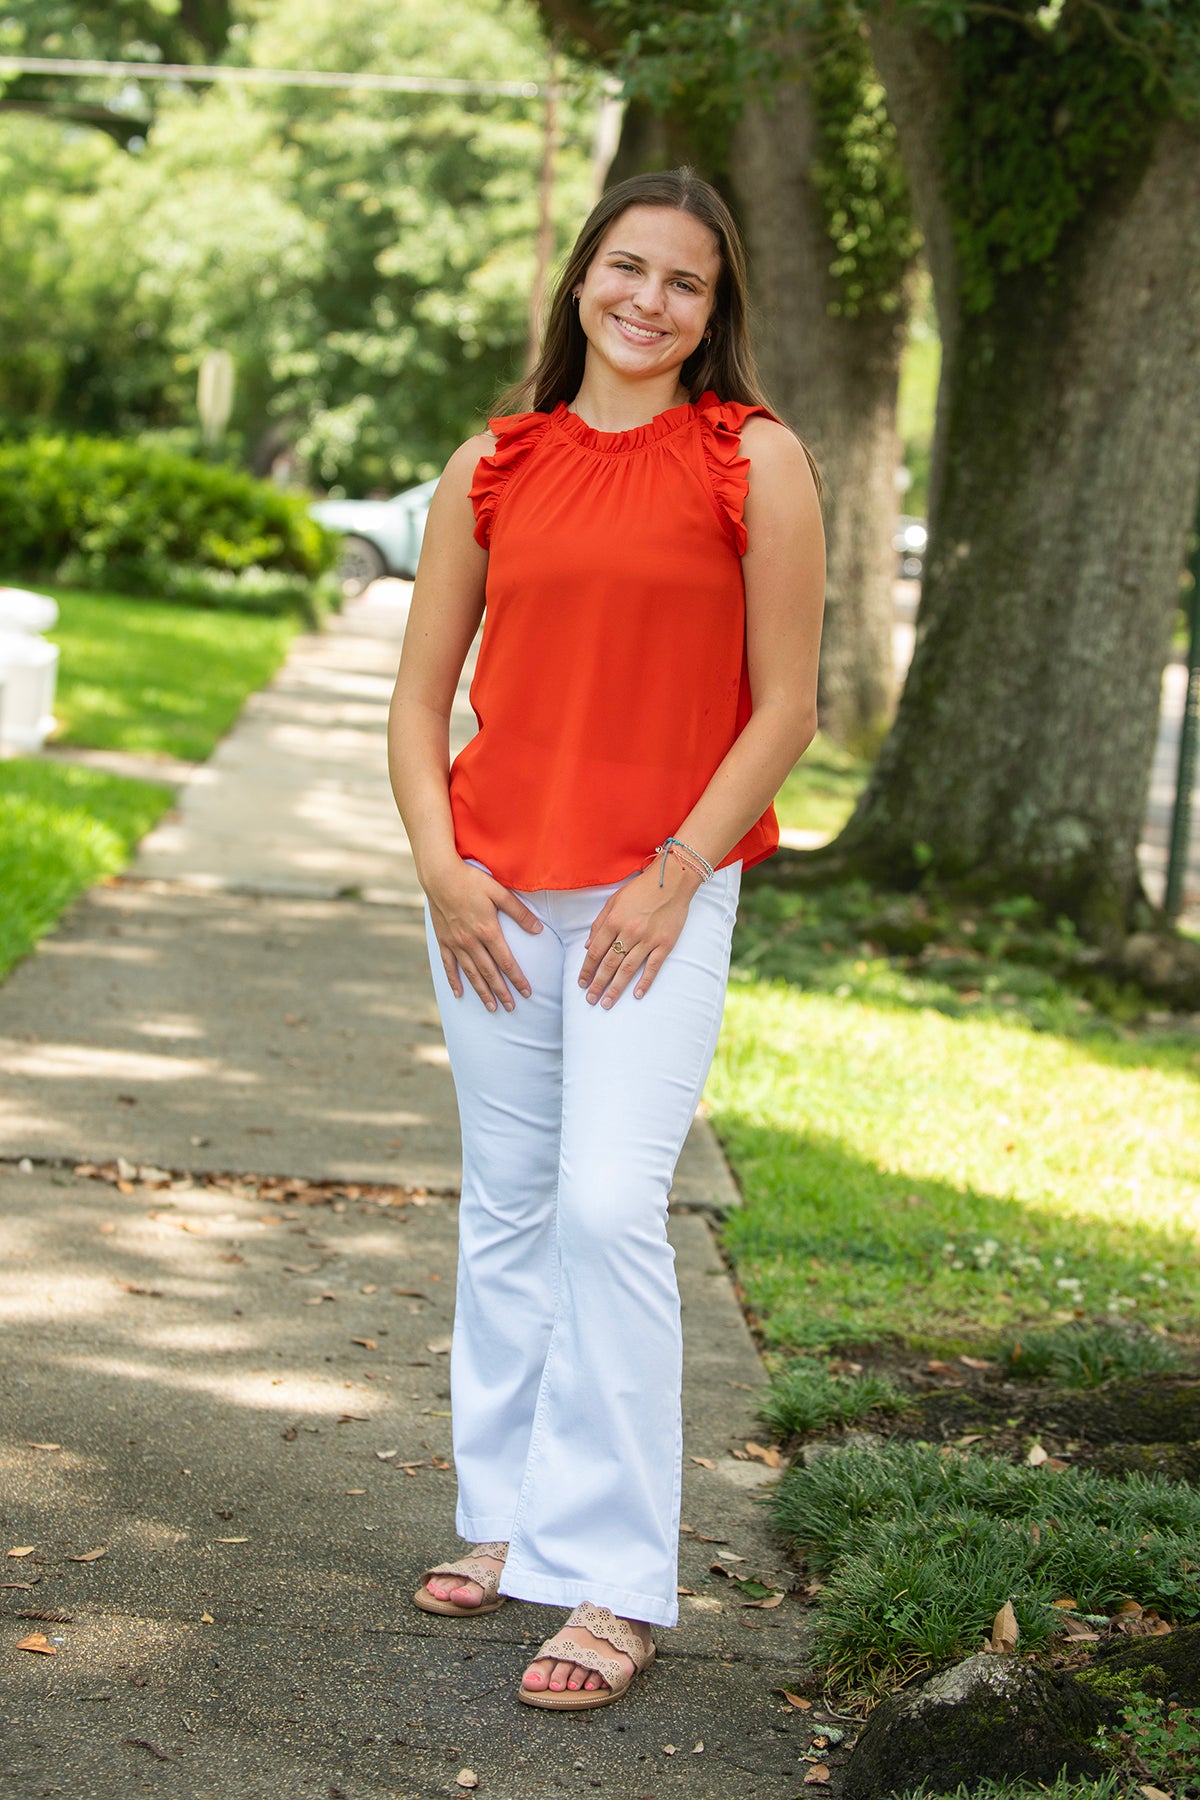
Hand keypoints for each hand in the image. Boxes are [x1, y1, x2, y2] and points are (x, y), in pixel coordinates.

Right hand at [425, 859, 542, 1011]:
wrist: (439, 875)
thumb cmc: (471, 880)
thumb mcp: (499, 892)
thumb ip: (519, 912)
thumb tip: (538, 930)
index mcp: (488, 930)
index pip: (506, 961)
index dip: (517, 979)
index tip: (526, 992)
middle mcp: (471, 941)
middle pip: (489, 973)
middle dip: (502, 992)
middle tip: (511, 1008)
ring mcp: (455, 943)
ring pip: (471, 973)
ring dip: (482, 992)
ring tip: (492, 1007)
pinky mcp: (442, 940)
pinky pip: (448, 965)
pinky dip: (454, 981)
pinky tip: (459, 994)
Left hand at [577, 861, 700, 1008]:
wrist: (673, 880)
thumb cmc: (641, 889)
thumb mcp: (614, 900)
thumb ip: (599, 923)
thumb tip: (589, 947)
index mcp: (614, 921)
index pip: (596, 951)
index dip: (587, 969)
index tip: (581, 983)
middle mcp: (629, 932)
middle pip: (609, 964)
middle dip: (598, 984)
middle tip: (590, 999)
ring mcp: (648, 939)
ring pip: (628, 969)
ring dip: (616, 988)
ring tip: (606, 1003)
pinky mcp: (665, 943)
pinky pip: (653, 967)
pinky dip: (645, 982)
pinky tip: (637, 995)